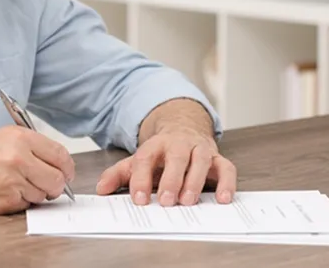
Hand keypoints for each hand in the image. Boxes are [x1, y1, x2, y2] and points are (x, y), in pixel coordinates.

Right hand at [0, 126, 74, 214]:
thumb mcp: (3, 136)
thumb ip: (32, 146)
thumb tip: (58, 162)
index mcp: (21, 137)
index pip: (61, 154)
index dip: (67, 167)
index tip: (66, 172)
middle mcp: (19, 156)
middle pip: (58, 179)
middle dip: (55, 184)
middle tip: (46, 183)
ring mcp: (13, 179)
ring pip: (43, 194)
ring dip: (34, 193)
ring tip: (15, 182)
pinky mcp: (6, 199)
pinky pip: (26, 204)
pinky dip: (20, 201)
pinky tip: (5, 190)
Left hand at [95, 126, 236, 206]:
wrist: (184, 128)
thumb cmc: (161, 152)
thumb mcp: (139, 160)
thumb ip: (120, 174)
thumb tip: (101, 188)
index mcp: (155, 145)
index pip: (145, 158)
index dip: (141, 178)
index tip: (139, 199)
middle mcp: (178, 144)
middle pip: (176, 157)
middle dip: (171, 179)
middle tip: (166, 201)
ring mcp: (199, 149)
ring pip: (200, 160)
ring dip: (195, 180)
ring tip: (189, 201)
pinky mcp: (218, 158)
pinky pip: (226, 167)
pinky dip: (227, 182)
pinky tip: (223, 199)